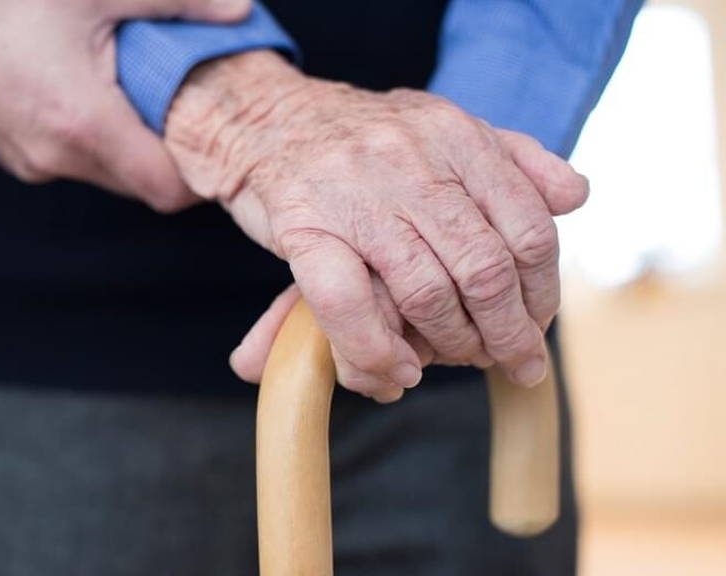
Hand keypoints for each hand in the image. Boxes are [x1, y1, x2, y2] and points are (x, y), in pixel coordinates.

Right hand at [0, 0, 250, 210]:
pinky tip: (91, 86)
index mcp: (86, 126)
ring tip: (136, 86)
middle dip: (169, 149)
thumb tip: (241, 12)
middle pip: (143, 183)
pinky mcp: (15, 155)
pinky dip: (96, 135)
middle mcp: (58, 160)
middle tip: (183, 99)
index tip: (216, 136)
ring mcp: (32, 163)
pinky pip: (75, 160)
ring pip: (109, 172)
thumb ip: (178, 5)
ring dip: (130, 139)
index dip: (202, 172)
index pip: (170, 191)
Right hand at [165, 51, 587, 400]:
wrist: (266, 119)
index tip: (536, 324)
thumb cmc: (361, 140)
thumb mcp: (443, 128)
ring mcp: (356, 196)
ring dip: (451, 345)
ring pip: (425, 292)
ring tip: (455, 362)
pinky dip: (378, 350)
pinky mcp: (304, 229)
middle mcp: (412, 160)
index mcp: (456, 135)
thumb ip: (514, 158)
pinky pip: (349, 305)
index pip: (527, 225)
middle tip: (512, 361)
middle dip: (508, 332)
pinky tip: (399, 371)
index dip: (542, 289)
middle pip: (484, 267)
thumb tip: (576, 197)